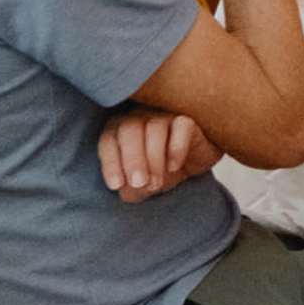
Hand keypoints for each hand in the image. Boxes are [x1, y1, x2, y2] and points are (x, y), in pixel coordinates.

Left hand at [96, 108, 218, 203]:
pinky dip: (176, 148)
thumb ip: (131, 189)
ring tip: (156, 184)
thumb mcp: (142, 185)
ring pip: (154, 128)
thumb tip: (130, 189)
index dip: (110, 163)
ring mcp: (164, 115)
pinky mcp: (188, 119)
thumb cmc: (161, 168)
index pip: (108, 141)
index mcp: (119, 130)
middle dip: (132, 160)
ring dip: (153, 159)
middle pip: (129, 129)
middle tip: (139, 183)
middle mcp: (139, 117)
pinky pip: (181, 126)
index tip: (116, 186)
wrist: (194, 162)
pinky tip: (174, 167)